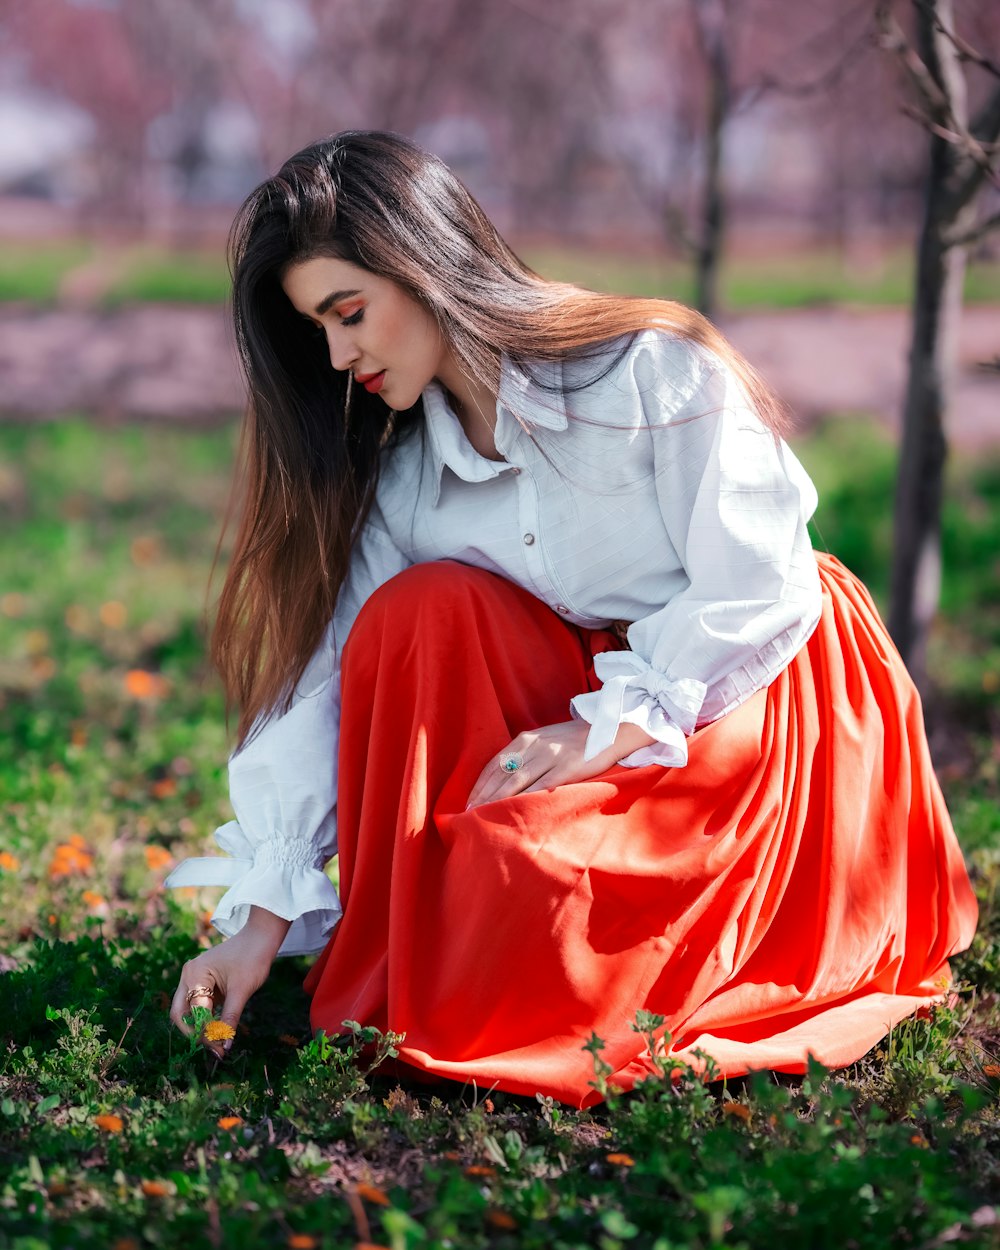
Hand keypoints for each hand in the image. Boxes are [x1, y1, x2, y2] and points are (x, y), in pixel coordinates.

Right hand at [169, 906, 290, 1057]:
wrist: (261, 936)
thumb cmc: (252, 958)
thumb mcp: (242, 990)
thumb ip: (230, 1018)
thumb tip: (224, 1046)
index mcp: (194, 974)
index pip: (193, 1013)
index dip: (205, 1034)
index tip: (220, 1051)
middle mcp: (189, 976)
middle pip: (181, 1014)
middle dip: (195, 1033)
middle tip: (214, 1049)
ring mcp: (194, 978)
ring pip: (189, 1011)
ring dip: (201, 1028)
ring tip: (219, 1043)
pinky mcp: (204, 982)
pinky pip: (199, 1005)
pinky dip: (207, 1018)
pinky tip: (220, 1030)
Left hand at [465, 719, 655, 809]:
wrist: (609, 730)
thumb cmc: (574, 740)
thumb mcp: (545, 740)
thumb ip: (526, 755)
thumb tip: (504, 778)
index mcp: (525, 739)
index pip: (494, 764)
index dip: (480, 785)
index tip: (467, 802)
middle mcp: (534, 746)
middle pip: (501, 775)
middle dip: (483, 797)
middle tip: (469, 815)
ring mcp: (550, 756)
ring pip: (516, 782)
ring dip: (497, 801)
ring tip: (485, 818)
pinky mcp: (567, 768)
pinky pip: (541, 788)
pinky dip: (525, 801)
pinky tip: (515, 813)